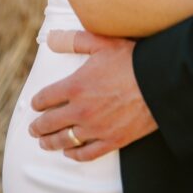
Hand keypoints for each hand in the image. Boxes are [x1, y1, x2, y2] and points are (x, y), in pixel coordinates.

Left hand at [29, 30, 157, 160]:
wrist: (159, 83)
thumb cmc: (132, 60)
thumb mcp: (102, 43)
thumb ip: (75, 40)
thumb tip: (52, 38)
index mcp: (75, 86)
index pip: (46, 98)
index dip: (37, 102)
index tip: (35, 104)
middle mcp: (81, 110)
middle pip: (50, 123)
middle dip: (38, 126)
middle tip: (33, 129)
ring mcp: (96, 128)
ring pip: (65, 140)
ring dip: (51, 142)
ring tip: (45, 143)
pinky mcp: (112, 141)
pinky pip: (87, 153)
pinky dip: (75, 155)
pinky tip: (70, 152)